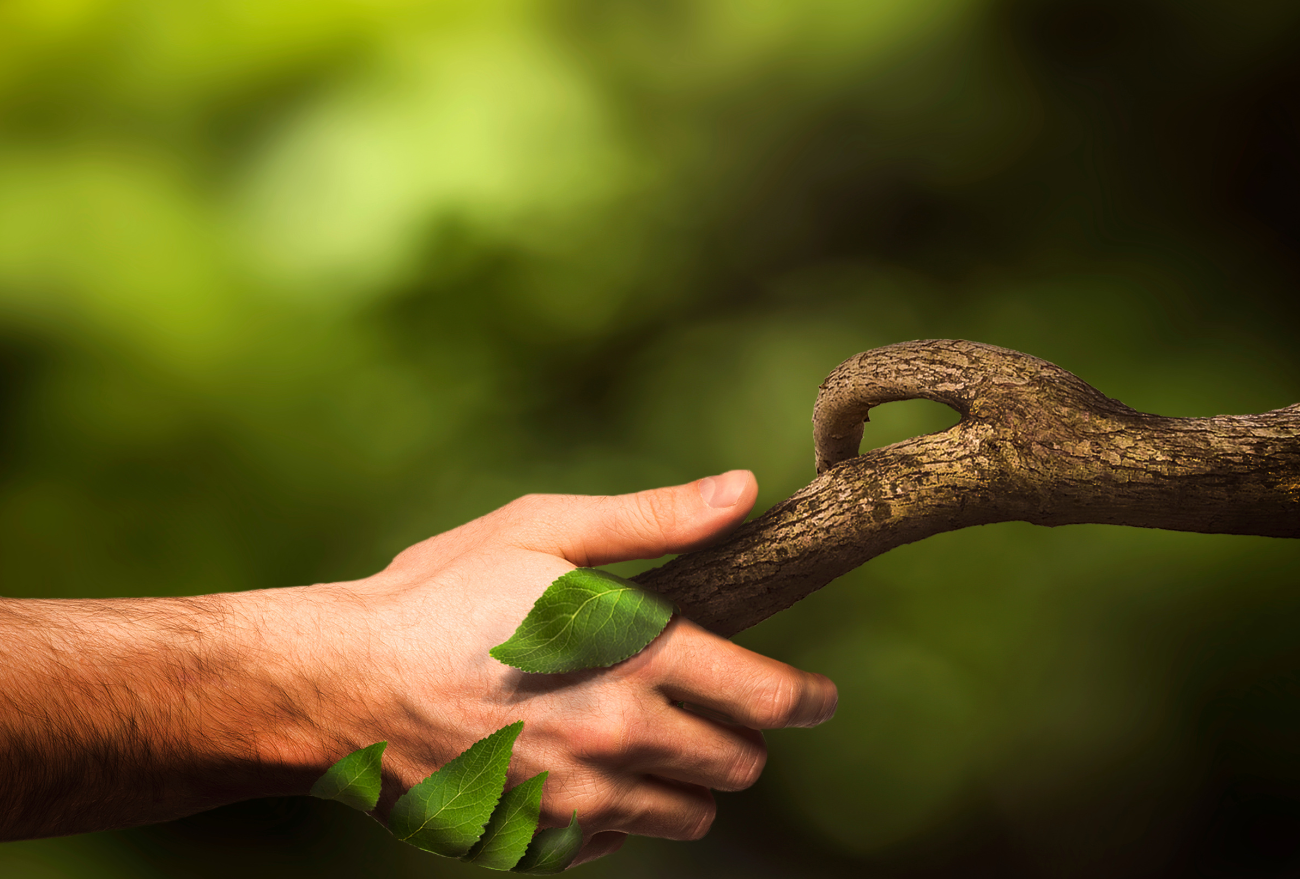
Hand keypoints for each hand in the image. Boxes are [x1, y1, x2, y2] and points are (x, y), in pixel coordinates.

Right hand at [297, 470, 837, 864]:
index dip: (809, 699)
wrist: (341, 684)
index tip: (818, 699)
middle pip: (738, 764)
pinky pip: (616, 839)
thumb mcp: (543, 532)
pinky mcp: (539, 840)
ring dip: (686, 781)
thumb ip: (653, 520)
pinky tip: (576, 767)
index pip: (768, 698)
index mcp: (636, 655)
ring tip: (645, 739)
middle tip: (713, 710)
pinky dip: (616, 810)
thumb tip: (741, 490)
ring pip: (688, 813)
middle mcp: (621, 736)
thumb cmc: (441, 594)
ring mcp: (579, 798)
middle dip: (741, 738)